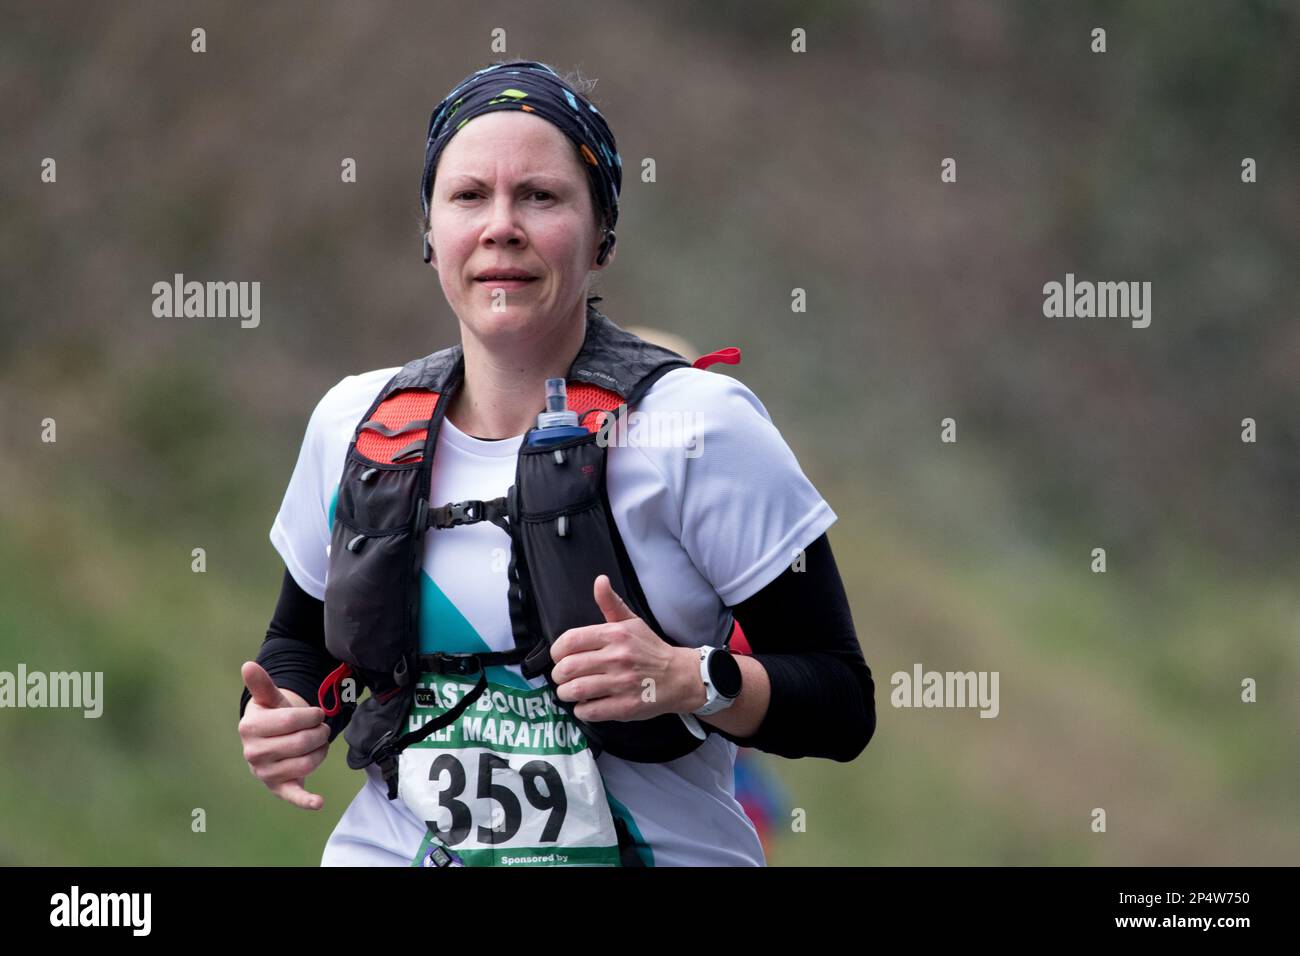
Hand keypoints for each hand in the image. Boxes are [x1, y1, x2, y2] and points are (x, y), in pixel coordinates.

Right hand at [238, 661, 330, 810]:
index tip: (318, 713)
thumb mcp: (269, 699)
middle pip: (301, 742)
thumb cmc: (273, 716)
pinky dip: (306, 800)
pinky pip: (293, 796)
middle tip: (322, 728)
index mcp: (249, 728)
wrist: (269, 741)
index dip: (312, 715)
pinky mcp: (279, 788)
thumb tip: (248, 665)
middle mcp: (253, 753)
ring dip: (321, 751)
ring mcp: (265, 773)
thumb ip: (262, 685)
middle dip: (320, 733)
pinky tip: (319, 802)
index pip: (291, 720)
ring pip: (306, 763)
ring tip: (319, 743)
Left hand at [550, 575, 704, 722]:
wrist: (680, 677)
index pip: (570, 640)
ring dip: (565, 693)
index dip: (557, 651)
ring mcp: (621, 684)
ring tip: (569, 691)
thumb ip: (611, 603)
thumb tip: (599, 580)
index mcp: (615, 635)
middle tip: (563, 677)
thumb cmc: (650, 649)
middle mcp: (616, 658)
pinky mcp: (625, 707)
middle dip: (558, 675)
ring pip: (575, 690)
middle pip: (568, 668)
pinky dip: (581, 710)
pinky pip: (589, 711)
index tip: (559, 657)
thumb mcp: (632, 622)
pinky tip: (585, 705)